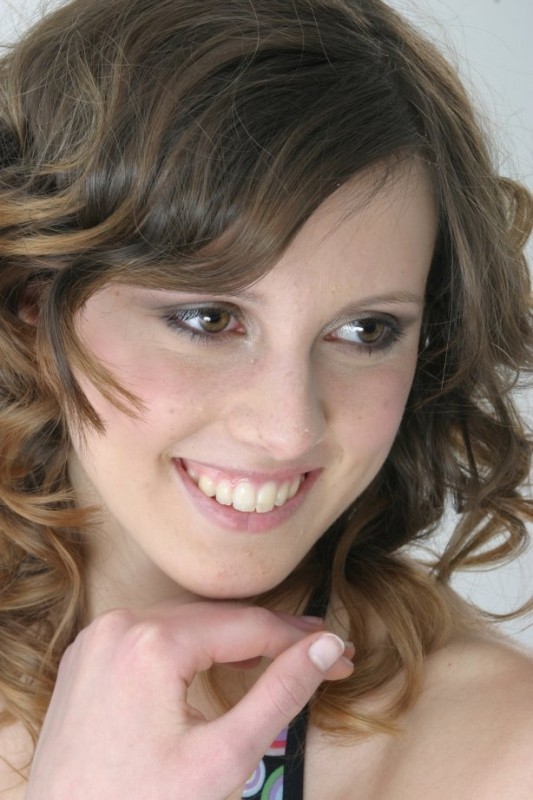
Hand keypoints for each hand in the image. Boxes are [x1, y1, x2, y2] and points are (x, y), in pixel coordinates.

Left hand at [27, 601, 352, 798]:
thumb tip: (326, 647)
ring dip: (233, 637)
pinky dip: (192, 643)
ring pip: (186, 622)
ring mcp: (99, 637)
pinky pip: (154, 633)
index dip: (299, 639)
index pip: (247, 625)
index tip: (340, 653)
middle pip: (216, 618)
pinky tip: (220, 658)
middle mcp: (120, 625)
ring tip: (280, 654)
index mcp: (151, 642)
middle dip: (270, 637)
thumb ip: (281, 693)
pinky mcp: (89, 654)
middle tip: (319, 653)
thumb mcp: (224, 757)